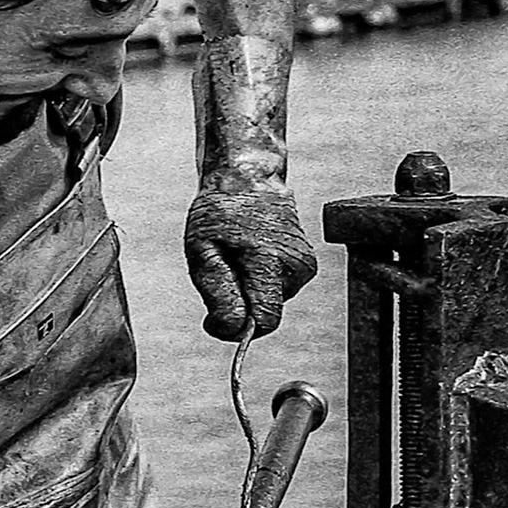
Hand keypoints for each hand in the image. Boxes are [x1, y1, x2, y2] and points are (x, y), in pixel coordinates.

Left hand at [183, 188, 317, 339]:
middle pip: (266, 315)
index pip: (265, 320)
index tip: (213, 319)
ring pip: (270, 304)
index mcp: (271, 261)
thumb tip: (230, 329)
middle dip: (239, 306)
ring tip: (235, 257)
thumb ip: (217, 293)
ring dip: (247, 291)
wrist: (248, 178)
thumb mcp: (202, 250)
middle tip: (221, 273)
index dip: (237, 329)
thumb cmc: (220, 212)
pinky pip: (275, 291)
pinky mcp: (305, 267)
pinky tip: (250, 256)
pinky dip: (258, 282)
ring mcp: (305, 266)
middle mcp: (296, 266)